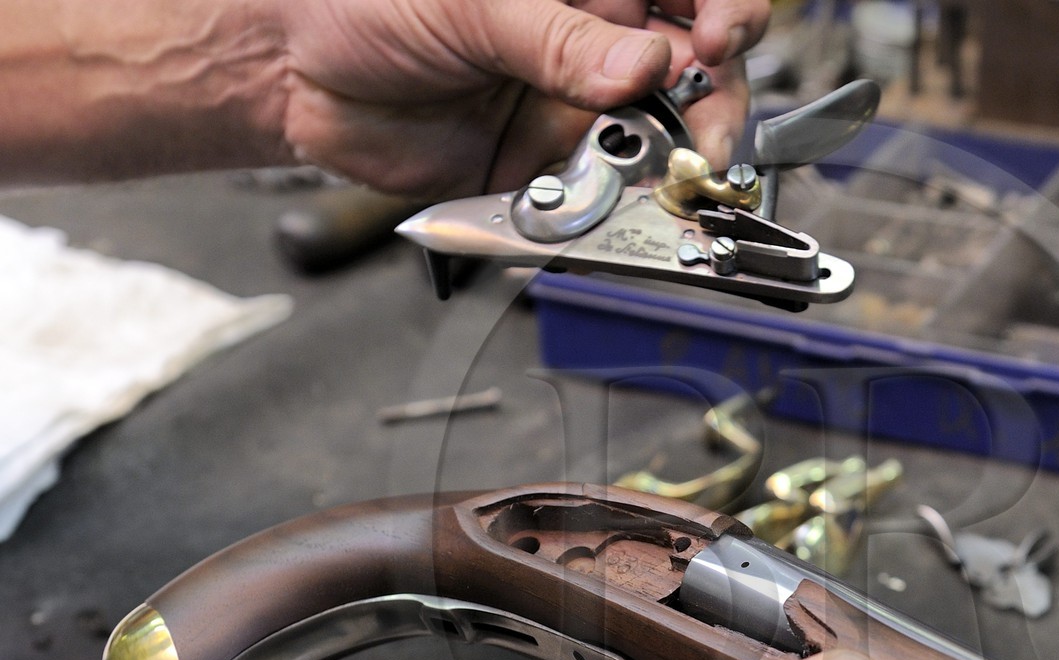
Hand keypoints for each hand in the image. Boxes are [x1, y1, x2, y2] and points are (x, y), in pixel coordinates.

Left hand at [278, 0, 769, 196]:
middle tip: (704, 132)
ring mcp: (579, 99)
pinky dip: (622, 202)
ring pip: (664, 132)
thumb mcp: (472, 5)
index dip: (725, 9)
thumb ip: (561, 40)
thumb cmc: (362, 2)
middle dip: (715, 99)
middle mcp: (595, 34)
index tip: (719, 41)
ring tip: (670, 174)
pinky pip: (607, 187)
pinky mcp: (553, 162)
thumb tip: (643, 68)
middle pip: (698, 64)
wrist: (293, 75)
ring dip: (677, 158)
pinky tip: (616, 199)